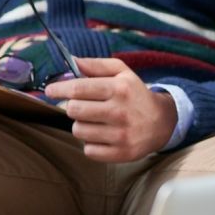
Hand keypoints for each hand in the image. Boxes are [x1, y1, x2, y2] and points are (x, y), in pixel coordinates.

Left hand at [45, 57, 176, 162]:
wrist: (163, 122)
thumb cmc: (135, 95)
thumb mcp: (122, 72)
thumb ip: (96, 65)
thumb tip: (72, 61)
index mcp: (119, 89)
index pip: (77, 89)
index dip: (59, 89)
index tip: (50, 91)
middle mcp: (120, 111)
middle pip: (73, 110)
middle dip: (72, 107)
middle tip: (82, 106)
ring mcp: (121, 134)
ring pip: (78, 131)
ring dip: (81, 125)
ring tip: (95, 121)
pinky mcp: (122, 153)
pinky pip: (88, 150)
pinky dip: (90, 143)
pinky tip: (102, 135)